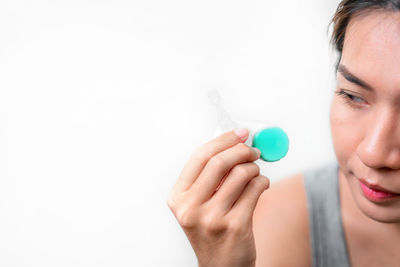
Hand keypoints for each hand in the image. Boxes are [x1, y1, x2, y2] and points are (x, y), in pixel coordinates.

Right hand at [167, 128, 269, 266]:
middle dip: (241, 150)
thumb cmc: (211, 230)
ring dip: (254, 168)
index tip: (239, 133)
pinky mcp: (235, 226)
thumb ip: (209, 176)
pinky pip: (255, 189)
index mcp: (178, 198)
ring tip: (255, 173)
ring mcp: (212, 218)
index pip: (199, 157)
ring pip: (241, 174)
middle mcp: (190, 208)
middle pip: (219, 162)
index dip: (223, 140)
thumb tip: (233, 143)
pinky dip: (263, 181)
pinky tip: (260, 185)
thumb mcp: (198, 204)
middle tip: (253, 150)